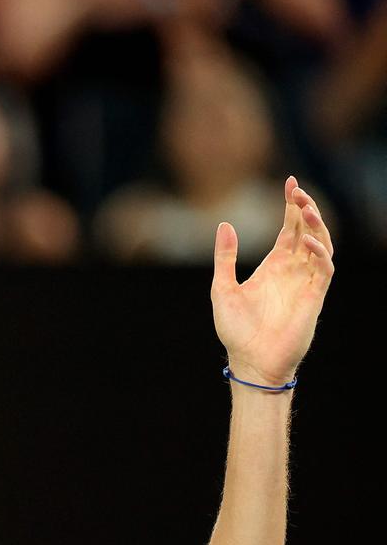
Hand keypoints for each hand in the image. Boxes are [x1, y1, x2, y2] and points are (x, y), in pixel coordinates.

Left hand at [212, 176, 334, 385]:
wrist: (249, 361)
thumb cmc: (235, 330)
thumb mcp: (221, 287)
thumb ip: (225, 257)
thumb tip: (225, 223)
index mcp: (274, 266)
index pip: (289, 229)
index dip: (291, 206)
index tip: (289, 183)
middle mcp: (292, 271)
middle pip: (307, 231)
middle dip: (305, 208)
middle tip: (297, 189)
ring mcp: (305, 283)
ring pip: (321, 245)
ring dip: (316, 225)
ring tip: (304, 207)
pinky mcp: (314, 298)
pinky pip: (324, 269)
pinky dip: (319, 252)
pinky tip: (306, 241)